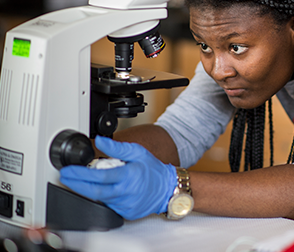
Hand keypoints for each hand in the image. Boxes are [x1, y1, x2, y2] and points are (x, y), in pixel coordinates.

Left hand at [59, 136, 176, 219]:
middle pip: (94, 192)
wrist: (168, 188)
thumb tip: (100, 141)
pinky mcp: (126, 213)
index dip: (81, 174)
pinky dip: (102, 197)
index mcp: (129, 176)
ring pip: (101, 199)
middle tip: (65, 177)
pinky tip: (103, 189)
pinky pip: (109, 205)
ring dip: (88, 190)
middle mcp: (126, 192)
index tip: (68, 170)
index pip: (100, 177)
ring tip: (83, 180)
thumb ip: (116, 147)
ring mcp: (126, 205)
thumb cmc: (153, 170)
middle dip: (76, 185)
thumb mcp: (137, 152)